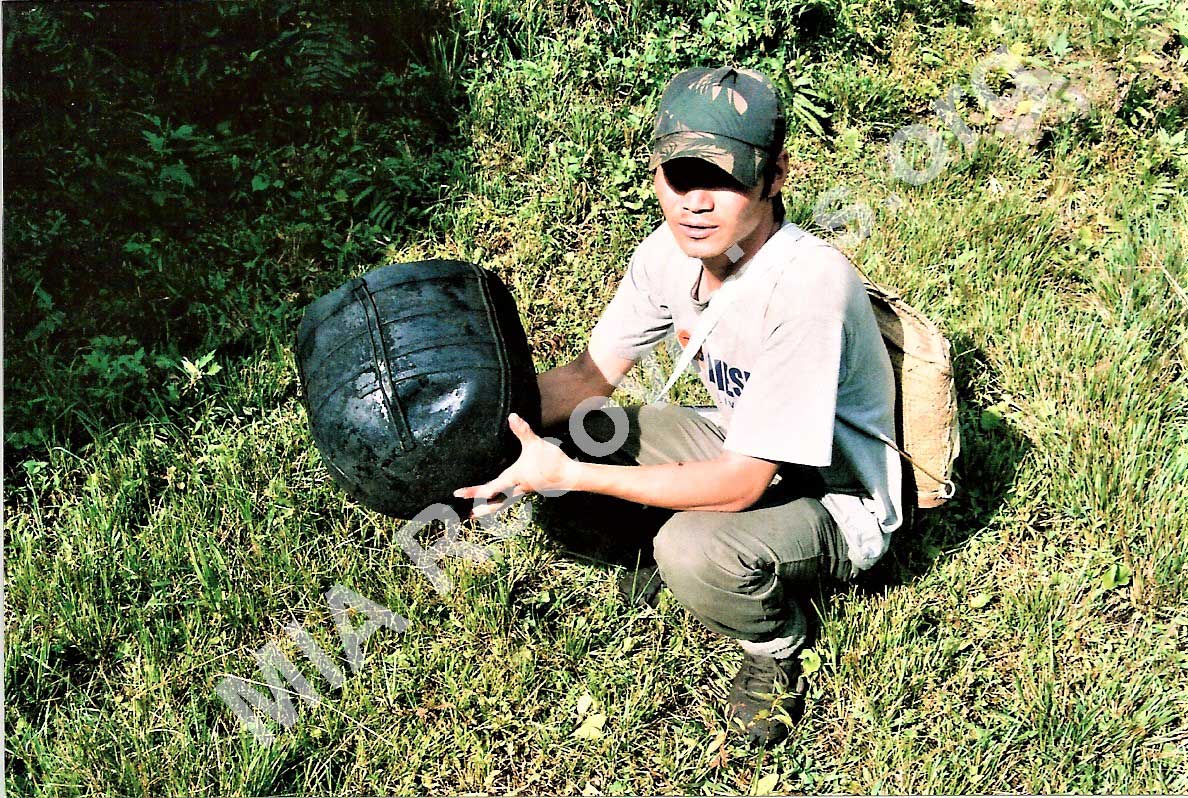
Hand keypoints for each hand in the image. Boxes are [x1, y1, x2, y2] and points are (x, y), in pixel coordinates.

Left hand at [453, 413, 580, 517]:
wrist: (570, 476)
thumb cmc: (552, 461)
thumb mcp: (535, 444)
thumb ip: (523, 431)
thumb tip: (512, 416)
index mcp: (514, 478)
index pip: (490, 488)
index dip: (475, 491)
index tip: (459, 493)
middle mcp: (516, 488)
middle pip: (495, 502)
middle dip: (480, 507)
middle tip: (466, 514)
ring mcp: (522, 491)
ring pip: (502, 503)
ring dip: (489, 509)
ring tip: (475, 514)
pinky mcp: (528, 489)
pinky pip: (509, 498)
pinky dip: (499, 502)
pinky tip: (497, 499)